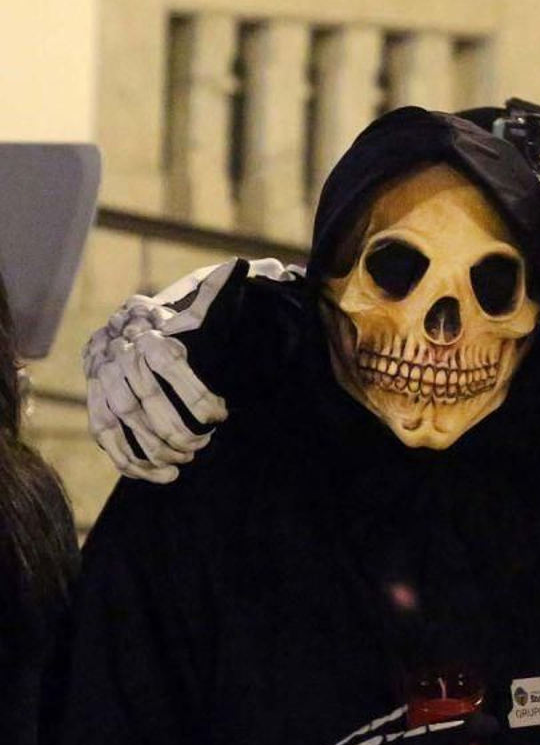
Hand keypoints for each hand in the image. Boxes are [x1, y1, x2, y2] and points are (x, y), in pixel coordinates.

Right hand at [82, 262, 236, 482]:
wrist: (125, 326)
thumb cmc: (177, 322)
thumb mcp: (197, 307)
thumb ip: (217, 295)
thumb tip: (240, 266)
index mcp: (148, 332)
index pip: (170, 367)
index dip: (196, 396)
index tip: (221, 414)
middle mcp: (117, 356)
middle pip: (144, 404)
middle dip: (176, 430)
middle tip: (203, 444)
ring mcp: (101, 381)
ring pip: (122, 423)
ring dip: (155, 449)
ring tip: (187, 461)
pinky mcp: (94, 404)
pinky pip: (105, 438)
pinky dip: (131, 462)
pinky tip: (162, 477)